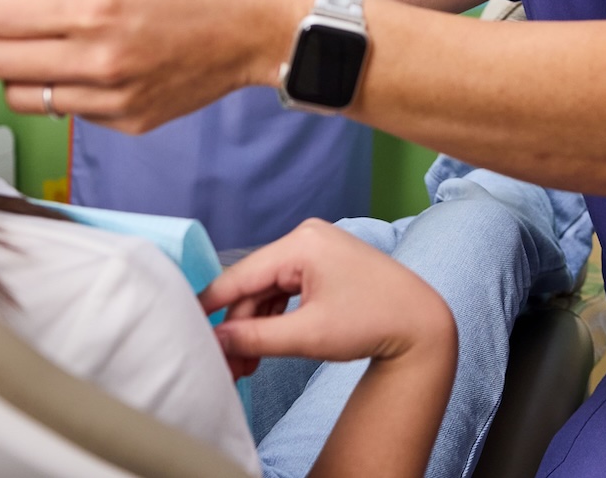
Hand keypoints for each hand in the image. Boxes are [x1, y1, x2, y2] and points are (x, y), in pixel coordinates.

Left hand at [0, 0, 312, 131]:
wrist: (262, 27)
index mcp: (95, 10)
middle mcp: (98, 63)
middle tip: (17, 3)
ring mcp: (112, 100)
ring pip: (22, 96)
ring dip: (19, 63)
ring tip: (47, 34)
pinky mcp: (127, 121)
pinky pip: (67, 110)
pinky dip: (63, 84)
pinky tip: (88, 54)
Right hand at [199, 219, 456, 380]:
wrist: (421, 322)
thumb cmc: (371, 323)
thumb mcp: (307, 336)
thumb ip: (255, 338)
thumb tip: (214, 341)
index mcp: (301, 245)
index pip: (240, 275)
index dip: (209, 304)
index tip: (185, 327)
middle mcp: (305, 237)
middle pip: (253, 285)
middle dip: (238, 328)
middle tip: (229, 368)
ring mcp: (316, 248)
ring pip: (268, 290)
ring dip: (255, 327)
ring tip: (247, 366)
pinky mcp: (324, 263)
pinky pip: (286, 289)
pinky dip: (275, 317)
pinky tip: (266, 346)